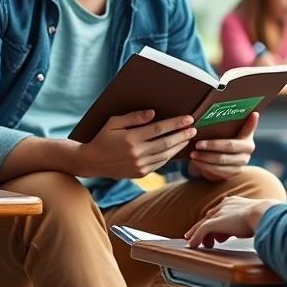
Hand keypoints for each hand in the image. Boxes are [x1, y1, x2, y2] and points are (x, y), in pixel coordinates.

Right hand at [78, 110, 196, 178]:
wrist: (92, 162)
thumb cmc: (103, 138)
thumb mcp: (114, 122)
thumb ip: (133, 117)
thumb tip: (153, 113)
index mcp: (130, 138)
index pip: (159, 129)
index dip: (175, 123)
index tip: (188, 118)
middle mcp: (136, 153)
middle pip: (166, 143)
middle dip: (182, 135)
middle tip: (194, 128)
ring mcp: (139, 165)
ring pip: (165, 155)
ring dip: (179, 146)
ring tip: (188, 137)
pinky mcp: (140, 173)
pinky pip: (160, 164)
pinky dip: (170, 156)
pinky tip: (176, 148)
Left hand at [185, 196, 278, 247]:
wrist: (263, 213)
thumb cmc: (264, 216)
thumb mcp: (254, 217)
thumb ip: (248, 222)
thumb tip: (249, 229)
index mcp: (234, 202)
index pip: (220, 212)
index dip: (214, 221)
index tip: (212, 230)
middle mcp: (224, 205)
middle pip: (209, 217)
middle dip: (201, 228)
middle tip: (195, 237)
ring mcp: (219, 213)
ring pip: (203, 224)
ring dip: (197, 234)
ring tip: (194, 244)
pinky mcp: (215, 222)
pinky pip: (202, 231)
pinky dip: (196, 238)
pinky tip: (193, 245)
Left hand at [187, 112, 257, 180]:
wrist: (225, 160)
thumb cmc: (225, 141)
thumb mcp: (230, 133)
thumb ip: (232, 123)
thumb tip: (241, 109)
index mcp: (248, 139)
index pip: (249, 129)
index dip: (251, 122)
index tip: (253, 113)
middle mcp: (247, 153)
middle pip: (229, 147)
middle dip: (212, 145)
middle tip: (197, 143)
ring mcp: (240, 164)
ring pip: (221, 161)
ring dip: (205, 157)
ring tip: (193, 154)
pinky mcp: (232, 174)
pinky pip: (217, 171)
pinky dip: (204, 166)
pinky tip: (196, 161)